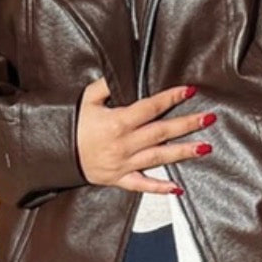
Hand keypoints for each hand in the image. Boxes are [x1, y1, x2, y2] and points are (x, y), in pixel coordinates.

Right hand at [75, 76, 213, 193]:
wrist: (53, 152)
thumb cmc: (71, 124)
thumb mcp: (87, 99)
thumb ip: (106, 85)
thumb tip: (122, 73)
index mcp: (117, 122)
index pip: (150, 107)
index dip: (171, 98)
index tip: (189, 91)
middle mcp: (123, 144)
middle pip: (161, 132)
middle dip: (186, 124)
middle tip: (208, 118)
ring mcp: (123, 163)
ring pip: (158, 157)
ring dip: (182, 152)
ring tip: (204, 147)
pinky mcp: (119, 178)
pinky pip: (141, 185)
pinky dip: (159, 188)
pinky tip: (177, 188)